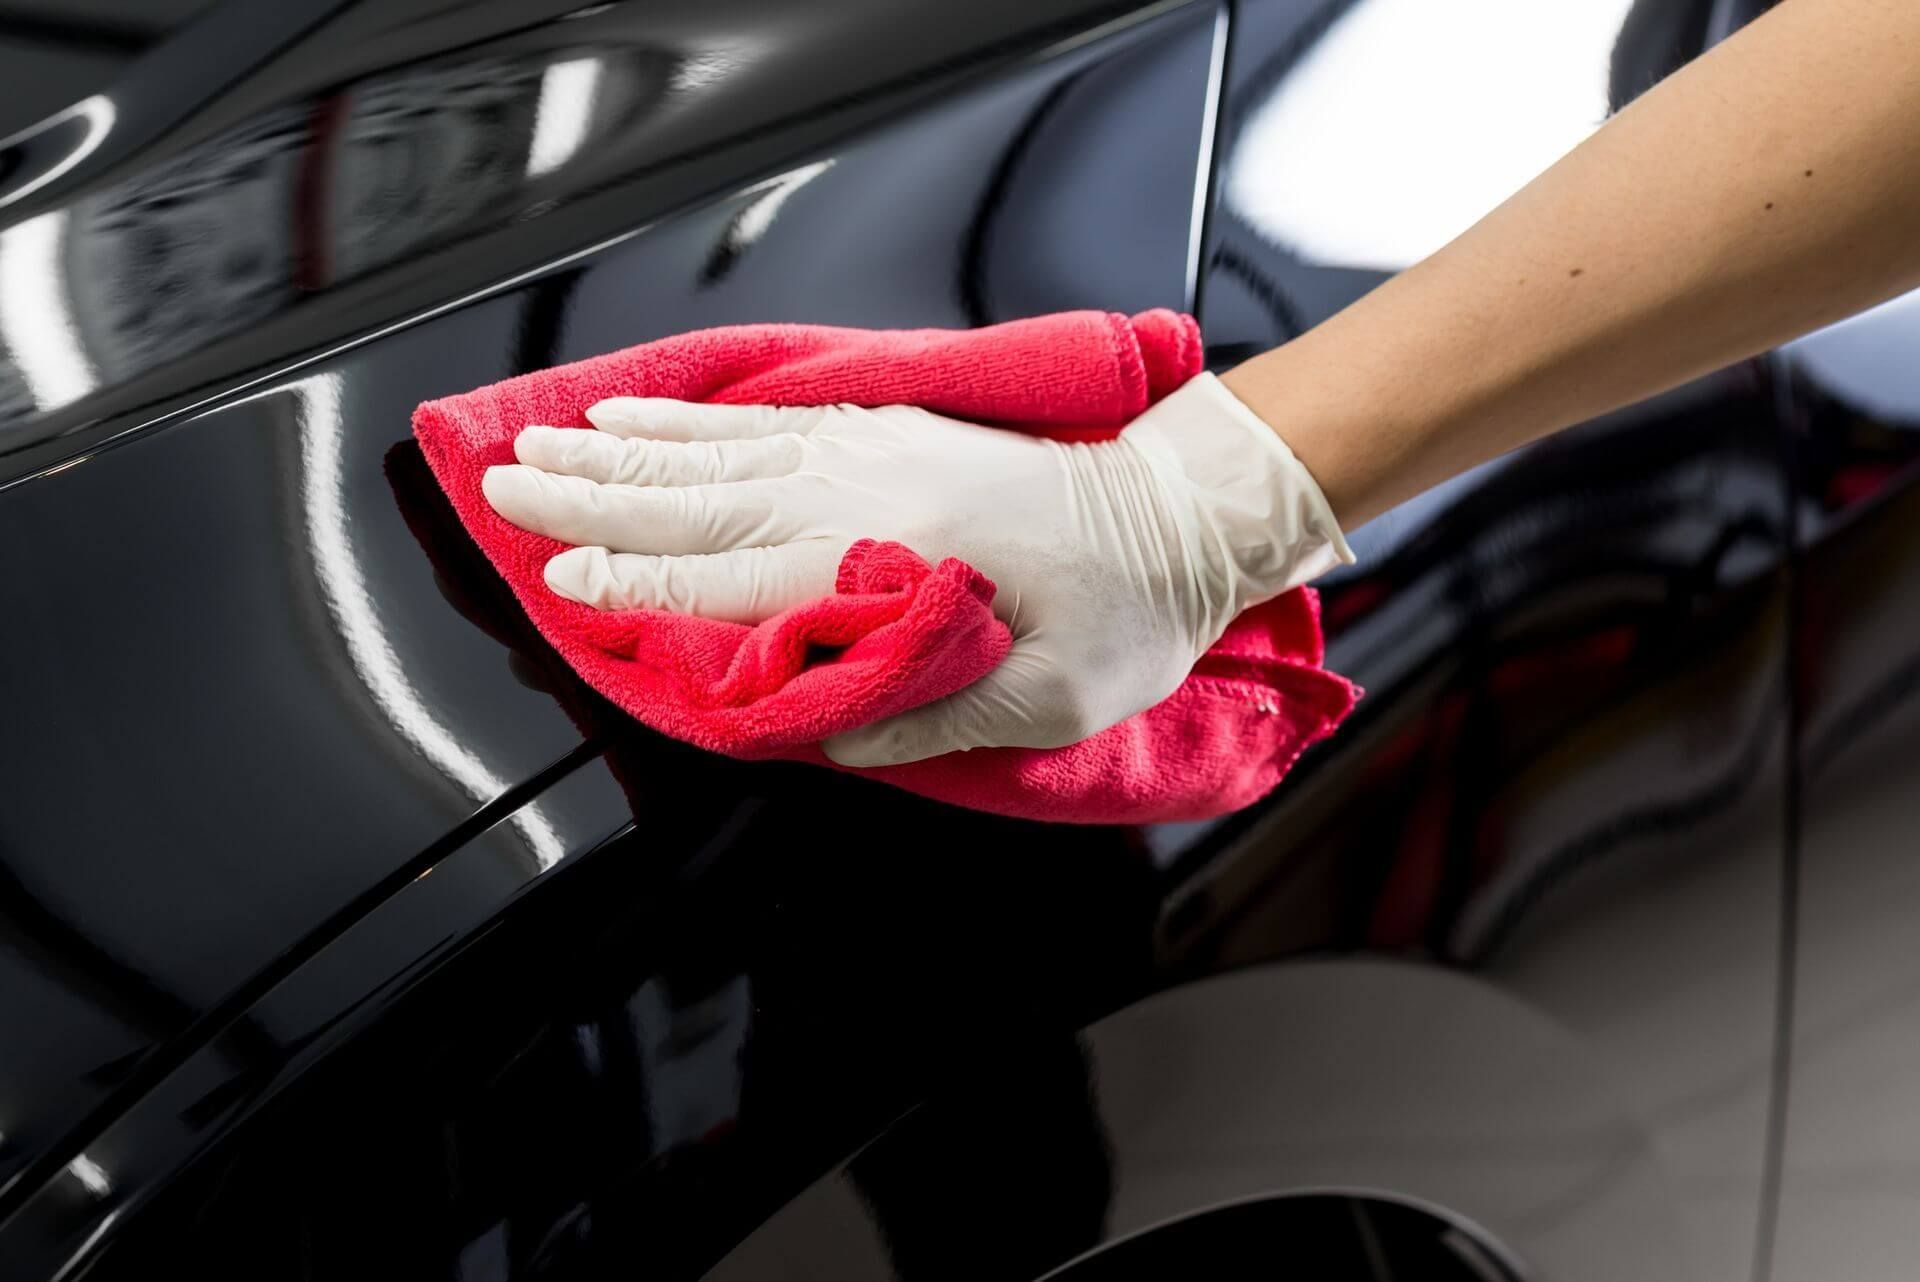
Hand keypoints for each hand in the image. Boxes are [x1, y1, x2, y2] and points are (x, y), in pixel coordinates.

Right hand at [481, 373, 1350, 765]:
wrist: (1184, 509)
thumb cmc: (1127, 614)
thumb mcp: (1041, 703)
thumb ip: (922, 713)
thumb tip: (816, 727)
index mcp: (894, 564)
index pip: (732, 583)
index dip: (635, 589)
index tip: (554, 587)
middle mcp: (866, 493)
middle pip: (699, 500)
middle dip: (592, 500)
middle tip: (499, 490)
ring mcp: (874, 451)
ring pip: (718, 454)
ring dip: (621, 452)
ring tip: (542, 448)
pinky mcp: (889, 431)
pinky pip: (768, 422)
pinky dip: (696, 420)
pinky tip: (646, 415)